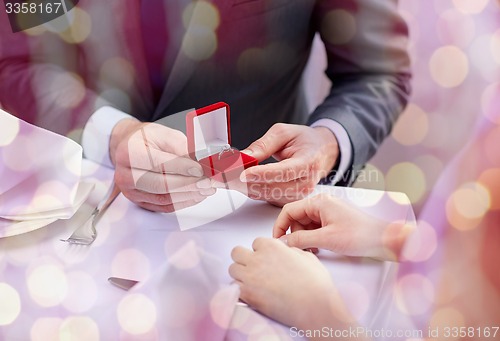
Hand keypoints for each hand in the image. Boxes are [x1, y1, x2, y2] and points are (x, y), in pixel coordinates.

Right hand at [110, 119, 215, 211]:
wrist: (129, 147)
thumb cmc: (146, 139)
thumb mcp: (165, 134)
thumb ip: (182, 147)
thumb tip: (201, 162)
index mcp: (129, 152)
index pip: (158, 163)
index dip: (181, 168)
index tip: (200, 169)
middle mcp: (125, 174)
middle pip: (161, 184)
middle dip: (189, 184)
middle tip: (208, 181)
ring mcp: (130, 191)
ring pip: (164, 198)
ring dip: (189, 195)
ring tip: (206, 188)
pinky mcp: (139, 201)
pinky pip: (164, 206)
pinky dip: (183, 202)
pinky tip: (196, 195)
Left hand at [229, 238, 355, 332]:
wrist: (313, 306)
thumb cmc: (314, 283)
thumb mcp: (306, 256)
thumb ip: (290, 250)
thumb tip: (285, 252)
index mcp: (271, 247)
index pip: (256, 242)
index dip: (261, 250)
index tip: (265, 258)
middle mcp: (257, 259)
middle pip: (237, 252)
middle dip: (244, 258)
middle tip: (253, 267)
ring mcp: (249, 276)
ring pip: (232, 269)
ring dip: (240, 273)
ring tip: (251, 281)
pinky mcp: (247, 294)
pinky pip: (234, 288)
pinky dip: (240, 290)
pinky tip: (250, 293)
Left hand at [232, 124, 339, 205]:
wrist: (320, 152)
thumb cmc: (304, 141)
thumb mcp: (284, 133)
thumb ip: (263, 145)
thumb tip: (244, 156)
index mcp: (308, 162)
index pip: (284, 172)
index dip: (262, 174)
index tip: (243, 173)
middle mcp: (306, 183)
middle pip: (273, 187)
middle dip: (247, 181)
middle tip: (226, 174)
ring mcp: (298, 194)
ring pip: (267, 195)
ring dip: (246, 187)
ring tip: (229, 177)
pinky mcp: (290, 200)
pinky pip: (267, 198)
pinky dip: (252, 190)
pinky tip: (241, 182)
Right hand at [273, 194, 411, 260]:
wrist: (384, 240)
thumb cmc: (361, 235)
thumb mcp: (326, 239)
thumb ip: (300, 240)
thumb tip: (283, 242)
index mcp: (319, 202)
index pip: (289, 210)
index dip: (280, 226)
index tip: (277, 240)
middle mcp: (322, 204)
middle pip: (296, 218)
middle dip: (295, 234)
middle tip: (300, 249)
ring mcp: (328, 212)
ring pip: (305, 224)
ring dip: (305, 238)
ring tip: (314, 249)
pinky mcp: (333, 220)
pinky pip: (315, 228)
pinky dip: (313, 238)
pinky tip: (319, 247)